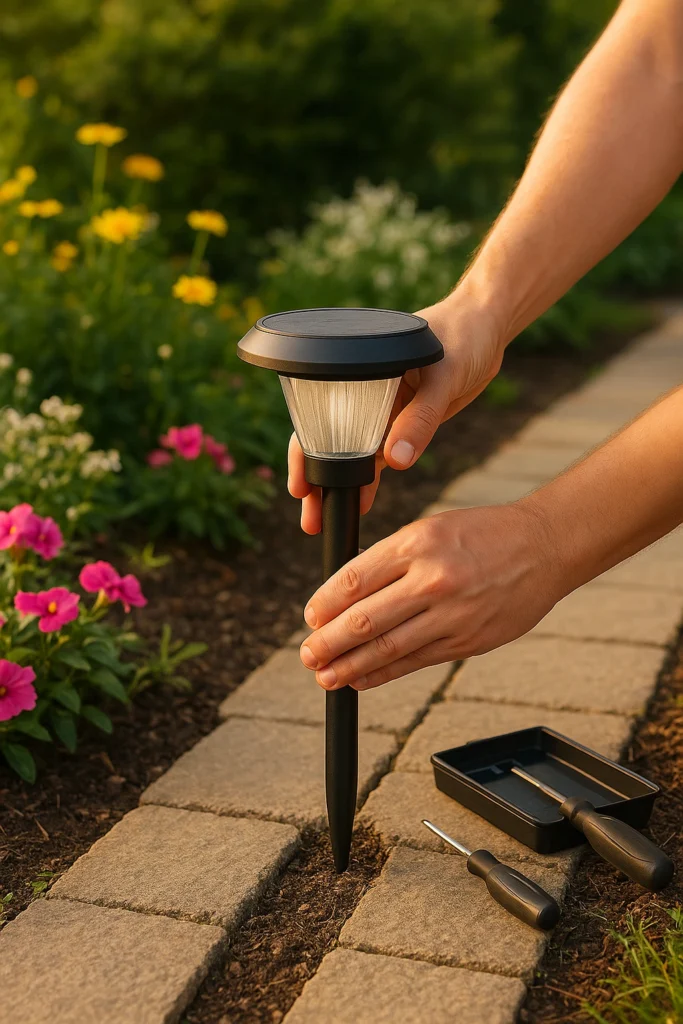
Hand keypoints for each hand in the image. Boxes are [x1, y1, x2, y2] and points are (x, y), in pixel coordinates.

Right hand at [288, 290, 504, 533]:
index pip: (320, 415)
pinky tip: (362, 503)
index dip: (307, 453)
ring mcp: (383, 409)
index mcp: (360, 372)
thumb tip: (396, 461)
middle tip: (310, 519)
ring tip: (325, 521)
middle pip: (331, 441)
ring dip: (342, 487)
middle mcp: (364, 392)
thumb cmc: (462, 334)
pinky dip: (370, 479)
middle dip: (318, 481)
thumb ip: (421, 418)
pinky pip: (380, 454)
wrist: (487, 327)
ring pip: (353, 454)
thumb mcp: (443, 375)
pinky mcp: (404, 421)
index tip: (301, 487)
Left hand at [298, 500, 562, 689]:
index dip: (324, 603)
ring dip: (350, 666)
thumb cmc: (484, 533)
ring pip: (387, 647)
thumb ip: (392, 559)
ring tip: (325, 676)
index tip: (310, 617)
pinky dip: (383, 673)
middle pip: (365, 618)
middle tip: (308, 654)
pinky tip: (361, 679)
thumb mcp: (432, 528)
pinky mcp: (467, 641)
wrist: (544, 547)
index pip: (355, 578)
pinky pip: (415, 661)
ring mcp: (451, 614)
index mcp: (417, 543)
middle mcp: (432, 579)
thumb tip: (346, 593)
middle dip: (329, 641)